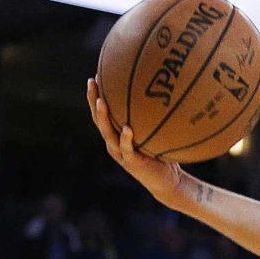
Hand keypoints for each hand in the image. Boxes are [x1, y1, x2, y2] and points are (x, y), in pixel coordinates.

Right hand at [86, 78, 183, 205]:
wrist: (168, 182)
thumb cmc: (163, 155)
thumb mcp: (156, 134)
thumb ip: (153, 119)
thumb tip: (164, 93)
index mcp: (116, 136)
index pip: (102, 114)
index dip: (95, 96)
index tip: (94, 77)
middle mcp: (114, 143)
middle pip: (98, 119)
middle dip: (93, 100)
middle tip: (92, 82)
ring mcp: (121, 154)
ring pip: (107, 133)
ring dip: (103, 117)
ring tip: (101, 101)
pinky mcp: (132, 163)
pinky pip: (127, 149)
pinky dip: (126, 138)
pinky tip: (127, 128)